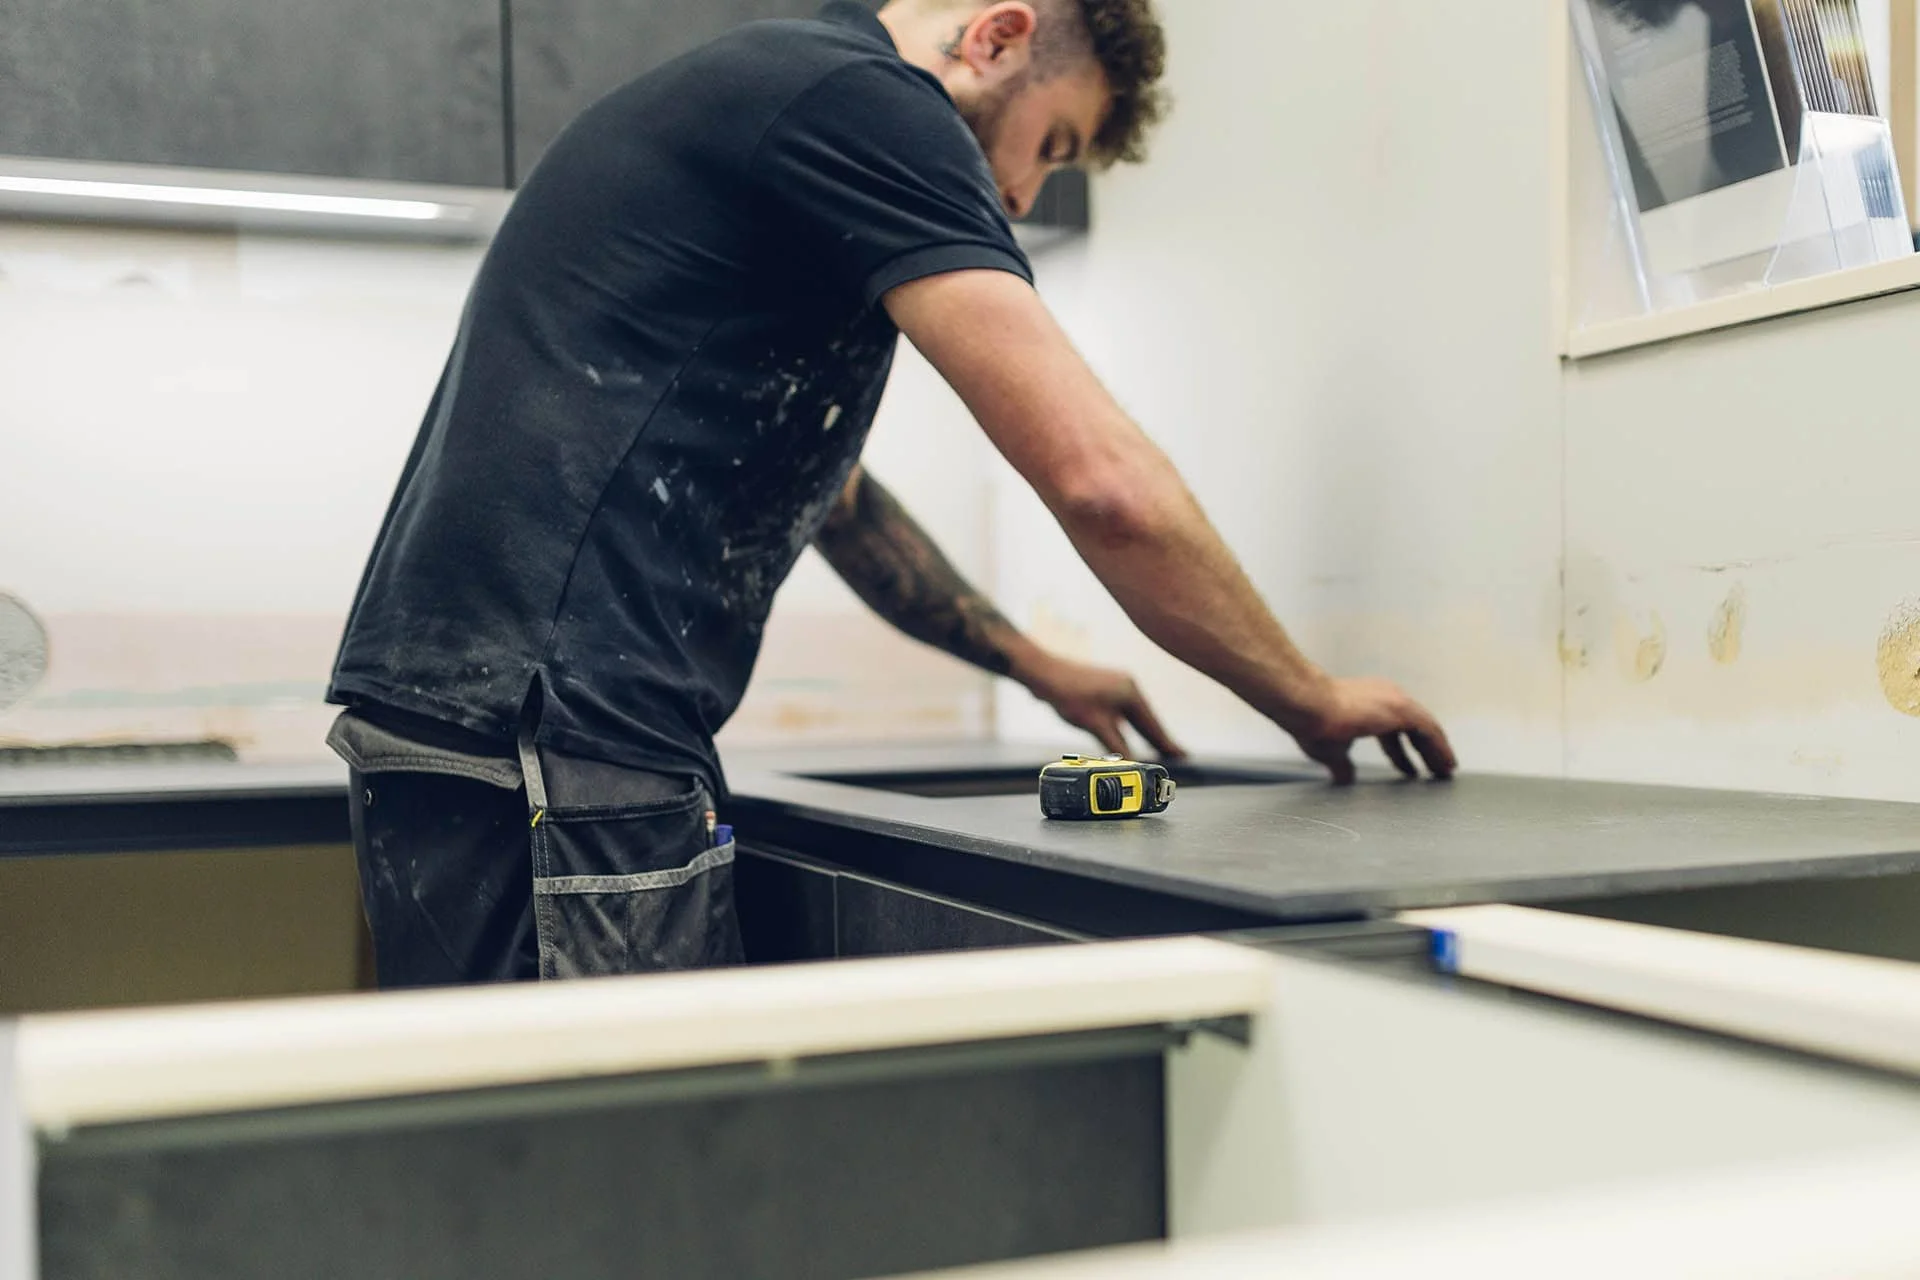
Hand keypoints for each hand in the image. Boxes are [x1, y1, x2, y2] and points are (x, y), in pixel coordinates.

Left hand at [1025, 656, 1185, 759]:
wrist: (1043, 673)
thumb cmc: (1069, 695)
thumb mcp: (1096, 725)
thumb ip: (1116, 746)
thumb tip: (1132, 764)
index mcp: (1131, 693)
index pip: (1153, 725)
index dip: (1167, 743)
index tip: (1182, 756)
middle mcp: (1127, 686)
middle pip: (1147, 720)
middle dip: (1159, 739)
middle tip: (1175, 756)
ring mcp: (1115, 685)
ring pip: (1135, 715)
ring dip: (1143, 733)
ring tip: (1157, 749)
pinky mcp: (1103, 688)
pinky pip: (1123, 711)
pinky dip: (1129, 725)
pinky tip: (1128, 734)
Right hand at [1289, 677, 1455, 784]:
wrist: (1307, 704)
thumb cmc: (1312, 721)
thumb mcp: (1331, 750)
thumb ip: (1342, 765)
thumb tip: (1344, 780)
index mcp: (1368, 706)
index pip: (1393, 730)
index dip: (1403, 752)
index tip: (1411, 768)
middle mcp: (1385, 698)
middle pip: (1414, 728)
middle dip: (1425, 751)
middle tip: (1435, 772)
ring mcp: (1395, 701)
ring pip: (1426, 728)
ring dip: (1437, 751)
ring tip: (1446, 772)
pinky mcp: (1401, 709)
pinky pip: (1430, 731)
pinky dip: (1440, 748)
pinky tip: (1445, 765)